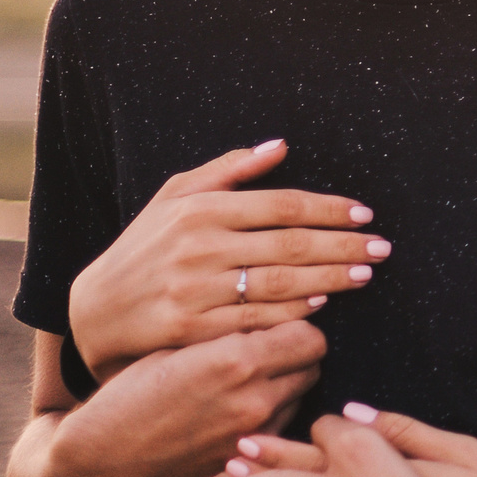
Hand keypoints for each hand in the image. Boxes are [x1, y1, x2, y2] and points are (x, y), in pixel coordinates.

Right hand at [53, 321, 327, 476]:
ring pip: (300, 399)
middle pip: (312, 367)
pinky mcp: (246, 462)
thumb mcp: (176, 348)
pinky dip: (270, 418)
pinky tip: (239, 413)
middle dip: (296, 356)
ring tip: (248, 384)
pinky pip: (279, 430)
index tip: (281, 328)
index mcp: (236, 360)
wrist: (100, 462)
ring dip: (286, 387)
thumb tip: (270, 315)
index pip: (310, 335)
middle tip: (270, 353)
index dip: (298, 328)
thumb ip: (230, 333)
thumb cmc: (129, 396)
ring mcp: (252, 436)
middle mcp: (253, 399)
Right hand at [67, 140, 388, 382]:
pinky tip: (320, 305)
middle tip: (380, 248)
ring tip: (362, 275)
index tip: (365, 214)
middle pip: (290, 244)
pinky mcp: (191, 329)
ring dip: (329, 279)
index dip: (329, 209)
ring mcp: (194, 289)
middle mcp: (199, 247)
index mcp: (200, 210)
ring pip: (279, 282)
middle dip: (343, 245)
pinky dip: (291, 312)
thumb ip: (228, 170)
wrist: (95, 313)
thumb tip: (280, 147)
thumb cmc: (144, 248)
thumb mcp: (174, 198)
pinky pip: (255, 319)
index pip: (282, 205)